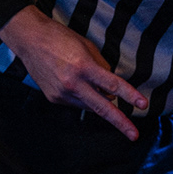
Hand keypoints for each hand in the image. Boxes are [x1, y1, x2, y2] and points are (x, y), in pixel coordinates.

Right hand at [0, 5, 147, 139]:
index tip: (143, 104)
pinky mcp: (54, 98)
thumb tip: (112, 87)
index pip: (113, 85)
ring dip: (99, 101)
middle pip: (103, 108)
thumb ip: (103, 68)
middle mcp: (72, 84)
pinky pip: (78, 103)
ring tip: (90, 82)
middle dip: (120, 122)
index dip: (130, 96)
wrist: (29, 39)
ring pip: (91, 106)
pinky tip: (76, 83)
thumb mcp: (88, 47)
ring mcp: (62, 93)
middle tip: (134, 135)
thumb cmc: (60, 38)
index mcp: (84, 67)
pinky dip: (84, 97)